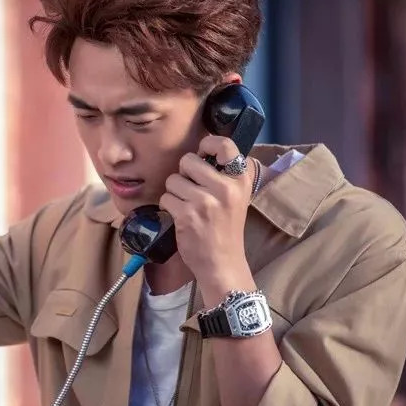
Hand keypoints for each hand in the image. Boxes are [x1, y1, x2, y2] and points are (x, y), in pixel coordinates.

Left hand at [159, 135, 254, 290]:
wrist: (222, 262)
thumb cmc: (225, 227)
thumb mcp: (235, 196)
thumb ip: (222, 173)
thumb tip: (201, 149)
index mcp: (240, 180)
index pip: (225, 144)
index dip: (207, 144)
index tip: (202, 154)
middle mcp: (225, 188)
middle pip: (188, 160)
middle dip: (183, 174)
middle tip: (191, 190)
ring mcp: (205, 201)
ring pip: (172, 180)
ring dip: (174, 192)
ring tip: (187, 206)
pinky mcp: (187, 215)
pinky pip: (165, 198)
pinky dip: (168, 207)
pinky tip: (181, 217)